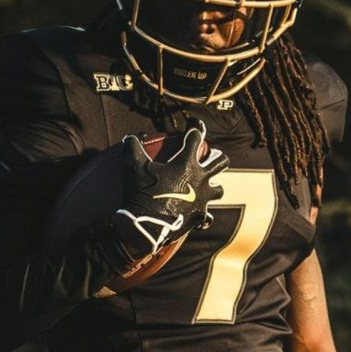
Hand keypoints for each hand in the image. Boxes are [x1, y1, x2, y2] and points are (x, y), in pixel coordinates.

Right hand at [114, 120, 228, 254]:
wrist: (147, 225)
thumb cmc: (143, 193)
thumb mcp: (135, 167)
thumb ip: (133, 148)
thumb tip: (130, 136)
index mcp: (186, 163)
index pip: (196, 139)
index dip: (195, 130)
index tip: (194, 126)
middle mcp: (200, 179)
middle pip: (220, 162)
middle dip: (217, 157)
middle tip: (211, 157)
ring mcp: (203, 199)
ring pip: (219, 190)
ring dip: (214, 187)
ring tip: (207, 188)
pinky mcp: (200, 217)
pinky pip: (207, 217)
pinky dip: (203, 217)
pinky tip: (199, 217)